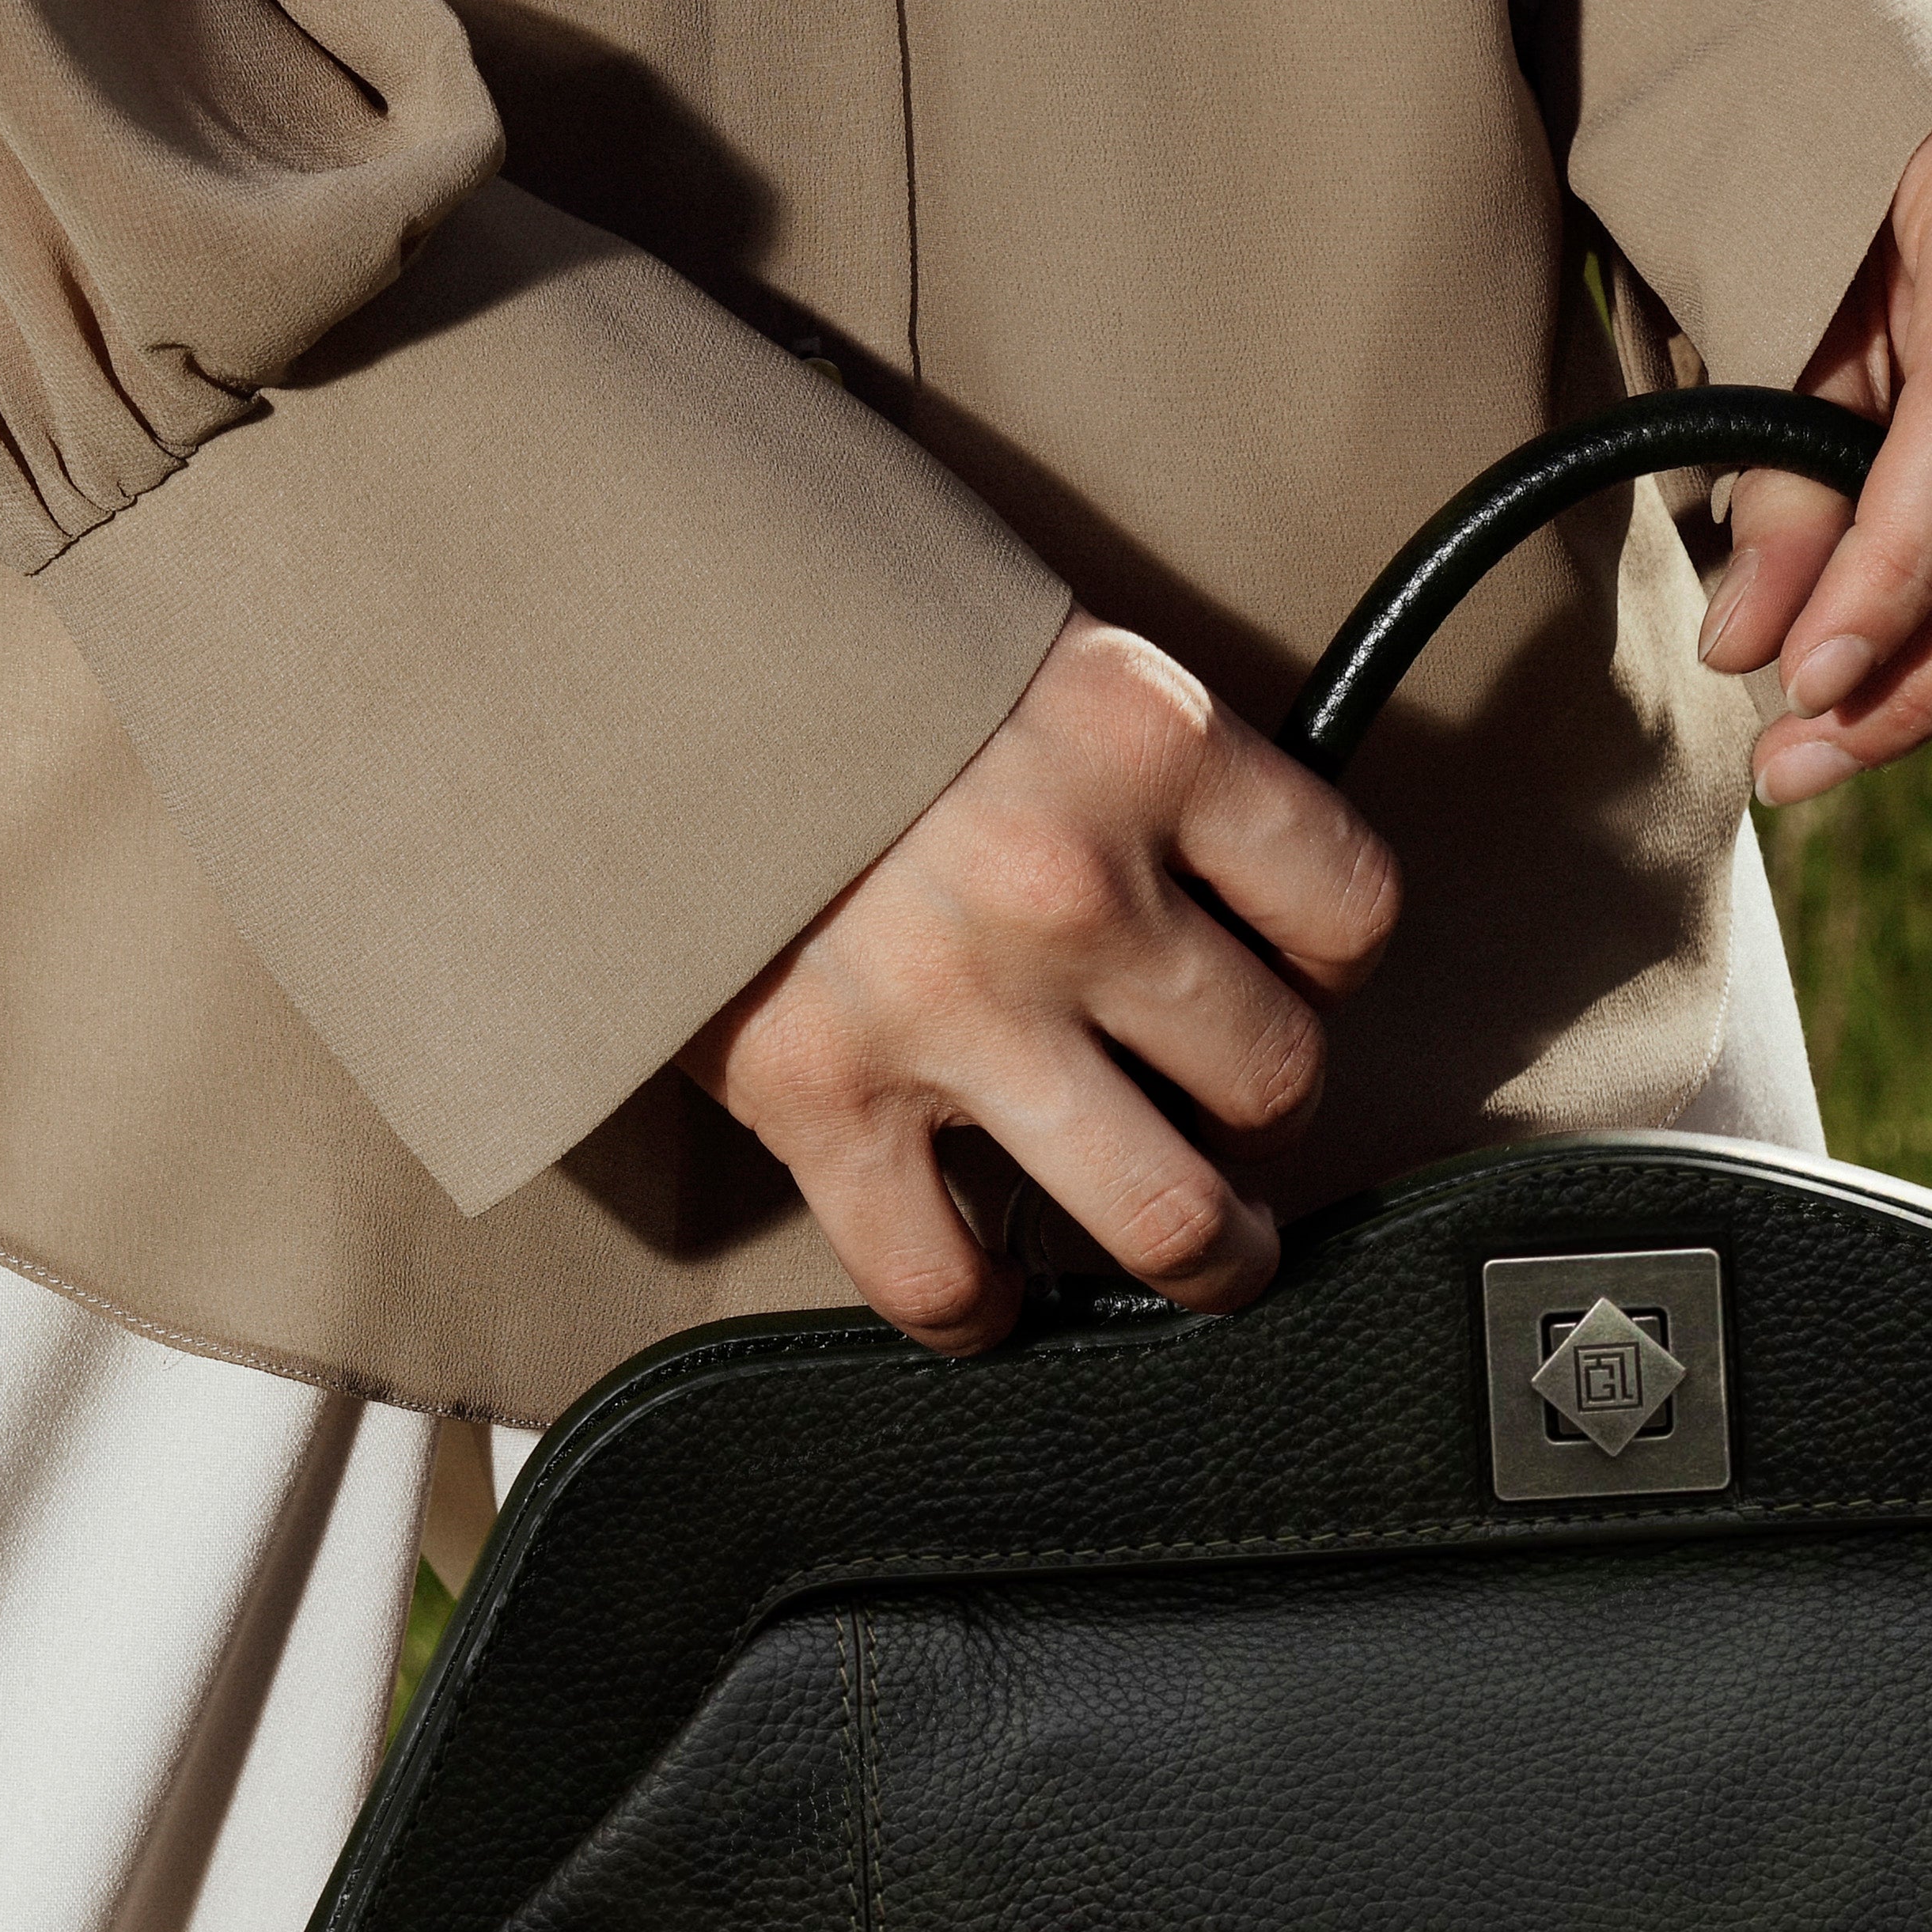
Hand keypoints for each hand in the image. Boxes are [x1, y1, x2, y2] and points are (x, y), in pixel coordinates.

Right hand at [680, 612, 1399, 1352]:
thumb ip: (1122, 757)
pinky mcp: (820, 1093)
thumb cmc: (807, 625)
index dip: (1331, 965)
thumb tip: (1204, 877)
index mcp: (1141, 740)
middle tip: (1232, 1117)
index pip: (1346, 906)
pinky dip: (976, 1307)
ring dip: (1202, 1251)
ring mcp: (948, 1004)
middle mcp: (1069, 880)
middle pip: (1275, 1074)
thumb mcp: (1016, 636)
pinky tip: (986, 1287)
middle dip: (1266, 1113)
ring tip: (1196, 1248)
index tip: (1293, 977)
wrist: (585, 631)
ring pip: (1166, 1212)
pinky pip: (943, 1272)